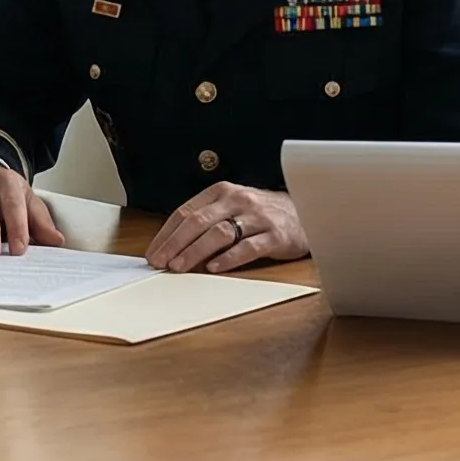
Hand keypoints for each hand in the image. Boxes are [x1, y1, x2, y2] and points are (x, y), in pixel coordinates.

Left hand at [143, 183, 308, 272]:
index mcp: (222, 192)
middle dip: (175, 244)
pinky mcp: (275, 235)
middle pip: (198, 221)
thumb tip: (173, 247)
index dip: (166, 234)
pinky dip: (228, 258)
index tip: (153, 253)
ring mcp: (257, 217)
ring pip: (219, 233)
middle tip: (160, 262)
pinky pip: (248, 247)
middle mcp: (237, 200)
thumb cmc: (261, 214)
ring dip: (195, 251)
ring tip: (179, 267)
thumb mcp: (232, 208)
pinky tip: (214, 268)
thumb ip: (207, 221)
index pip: (186, 212)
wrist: (307, 211)